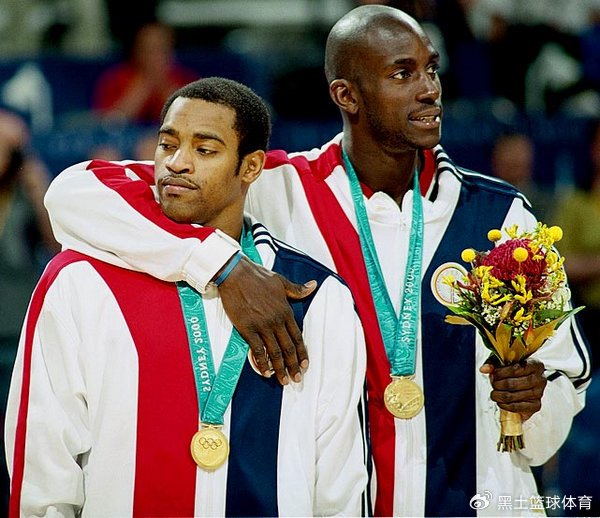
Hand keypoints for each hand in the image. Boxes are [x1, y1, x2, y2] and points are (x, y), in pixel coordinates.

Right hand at [218, 256, 316, 384]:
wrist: (235, 274)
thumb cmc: (257, 276)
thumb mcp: (281, 281)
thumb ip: (297, 289)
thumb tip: (313, 285)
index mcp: (285, 310)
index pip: (297, 337)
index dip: (302, 353)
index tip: (305, 365)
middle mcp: (276, 320)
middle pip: (288, 348)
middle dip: (293, 366)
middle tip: (297, 379)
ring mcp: (262, 326)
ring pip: (275, 352)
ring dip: (280, 369)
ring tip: (284, 381)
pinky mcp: (247, 328)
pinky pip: (257, 350)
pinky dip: (262, 362)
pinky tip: (265, 372)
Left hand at [480, 358, 546, 420]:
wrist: (528, 380)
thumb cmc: (517, 368)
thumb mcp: (505, 361)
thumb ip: (494, 363)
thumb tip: (484, 369)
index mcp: (535, 365)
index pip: (515, 369)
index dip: (500, 373)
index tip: (493, 374)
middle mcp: (540, 379)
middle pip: (511, 384)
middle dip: (497, 385)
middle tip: (493, 384)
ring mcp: (539, 393)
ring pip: (512, 396)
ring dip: (498, 395)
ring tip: (495, 392)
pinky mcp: (536, 405)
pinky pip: (516, 407)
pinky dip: (504, 405)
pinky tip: (500, 401)